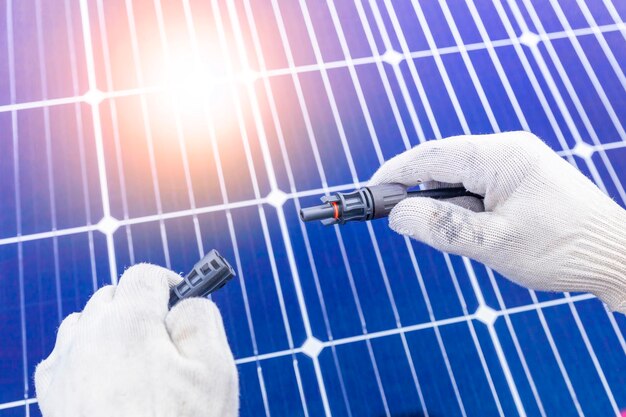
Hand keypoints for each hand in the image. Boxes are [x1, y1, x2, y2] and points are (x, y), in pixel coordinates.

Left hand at [34, 264, 237, 416]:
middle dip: (140, 304)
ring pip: (85, 322)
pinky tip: (107, 377)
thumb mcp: (214, 369)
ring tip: (136, 356)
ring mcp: (63, 368)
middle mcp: (87, 337)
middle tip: (166, 335)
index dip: (169, 281)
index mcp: (128, 322)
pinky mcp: (52, 396)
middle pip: (112, 295)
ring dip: (110, 326)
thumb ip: (201, 318)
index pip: (144, 276)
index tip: (182, 297)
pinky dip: (86, 354)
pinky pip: (65, 355)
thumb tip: (185, 302)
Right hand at [370, 132, 625, 312]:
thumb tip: (397, 216)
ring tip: (461, 236)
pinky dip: (464, 207)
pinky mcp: (520, 179)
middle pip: (442, 163)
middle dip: (417, 190)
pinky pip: (477, 187)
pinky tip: (477, 230)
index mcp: (501, 156)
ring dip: (445, 203)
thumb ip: (443, 227)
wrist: (617, 257)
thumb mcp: (495, 243)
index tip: (369, 192)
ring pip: (459, 177)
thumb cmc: (563, 249)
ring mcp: (515, 163)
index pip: (431, 156)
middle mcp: (507, 150)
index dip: (395, 173)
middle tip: (400, 221)